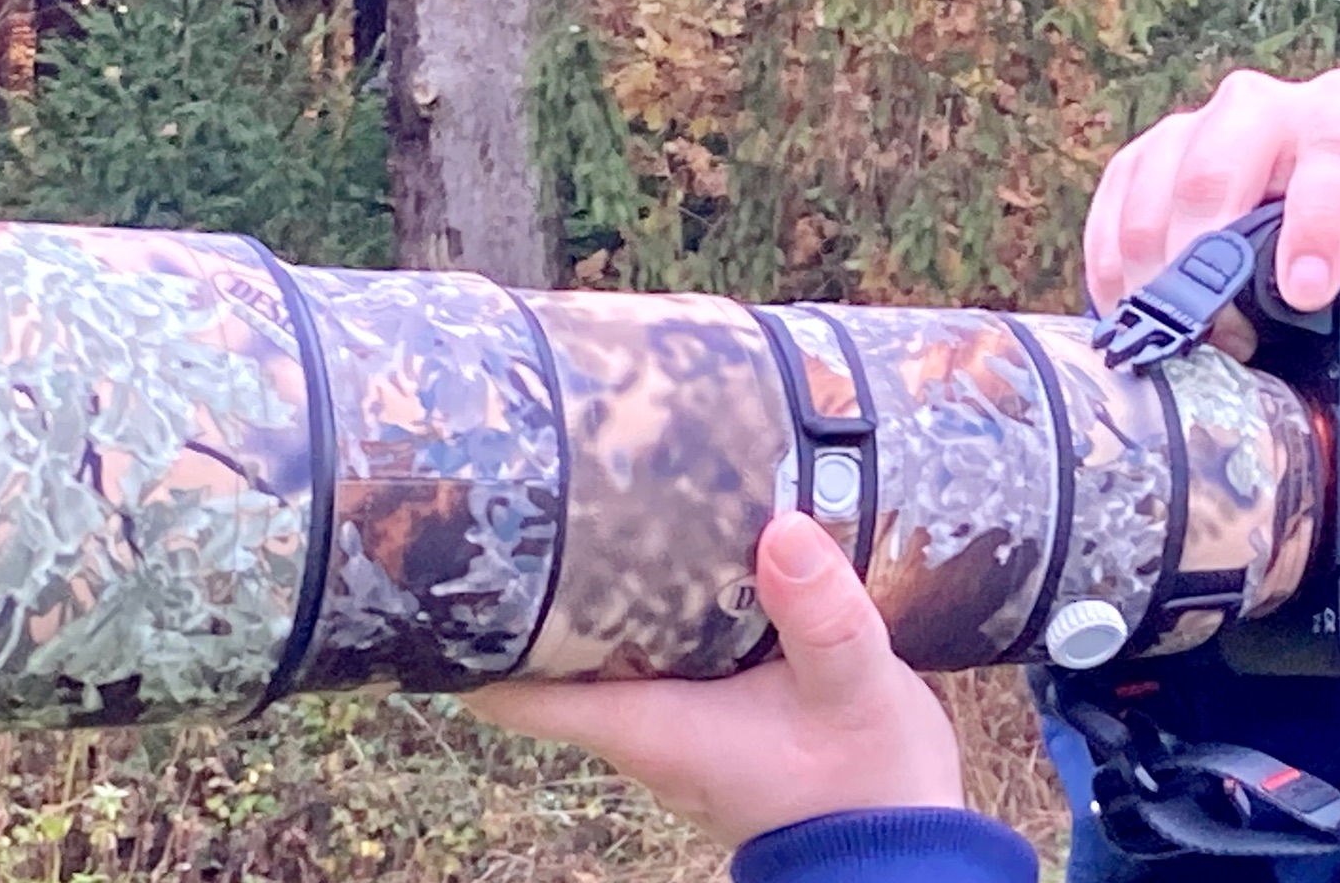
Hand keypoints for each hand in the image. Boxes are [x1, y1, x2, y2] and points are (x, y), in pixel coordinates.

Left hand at [463, 512, 965, 846]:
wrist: (906, 845)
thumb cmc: (867, 784)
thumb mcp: (853, 688)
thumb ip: (819, 615)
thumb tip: (781, 532)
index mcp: (647, 724)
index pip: (516, 694)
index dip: (464, 640)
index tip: (433, 572)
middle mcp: (642, 725)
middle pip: (545, 656)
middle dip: (524, 587)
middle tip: (510, 495)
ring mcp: (671, 719)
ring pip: (597, 647)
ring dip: (584, 588)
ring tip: (574, 496)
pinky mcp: (708, 708)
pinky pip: (647, 646)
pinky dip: (639, 598)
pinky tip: (661, 541)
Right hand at [1084, 68, 1339, 358]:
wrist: (1306, 202)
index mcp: (1339, 112)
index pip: (1330, 152)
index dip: (1315, 225)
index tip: (1304, 291)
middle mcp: (1257, 105)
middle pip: (1212, 175)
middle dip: (1208, 266)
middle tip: (1222, 335)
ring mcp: (1188, 128)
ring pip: (1150, 201)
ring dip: (1157, 281)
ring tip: (1185, 335)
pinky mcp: (1138, 161)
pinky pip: (1110, 214)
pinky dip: (1115, 271)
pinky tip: (1139, 310)